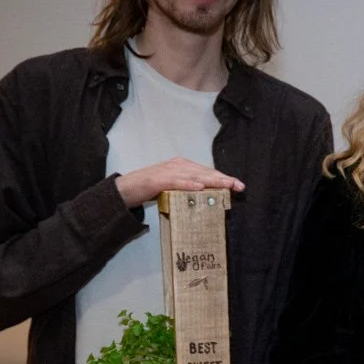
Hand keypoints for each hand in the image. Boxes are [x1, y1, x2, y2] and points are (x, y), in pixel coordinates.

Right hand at [115, 157, 243, 207]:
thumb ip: (188, 190)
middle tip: (239, 185)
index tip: (238, 185)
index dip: (223, 178)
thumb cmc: (150, 189)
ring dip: (211, 180)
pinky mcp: (157, 180)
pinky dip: (188, 184)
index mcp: (182, 166)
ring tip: (226, 185)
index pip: (207, 172)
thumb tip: (206, 197)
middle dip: (223, 179)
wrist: (124, 190)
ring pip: (194, 175)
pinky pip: (176, 181)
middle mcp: (177, 165)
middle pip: (205, 172)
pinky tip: (199, 187)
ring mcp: (167, 171)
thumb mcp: (174, 188)